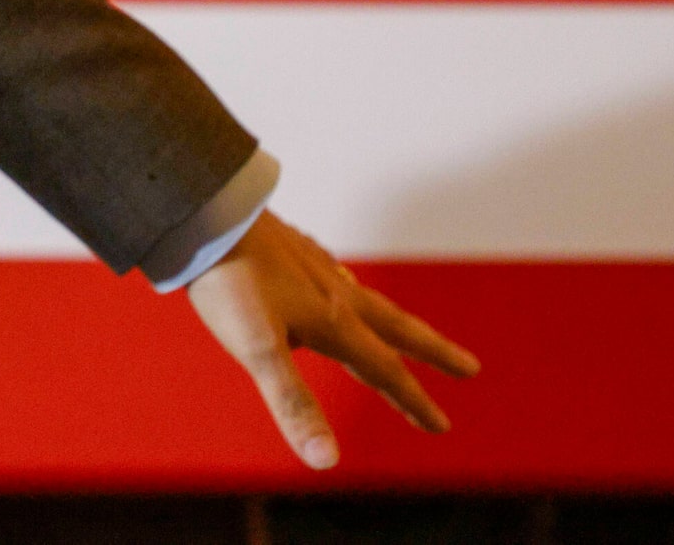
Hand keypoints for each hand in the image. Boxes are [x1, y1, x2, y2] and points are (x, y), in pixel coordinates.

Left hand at [187, 210, 479, 469]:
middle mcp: (334, 292)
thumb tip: (326, 462)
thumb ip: (293, 403)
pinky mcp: (290, 247)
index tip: (442, 425)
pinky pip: (333, 274)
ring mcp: (313, 266)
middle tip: (469, 367)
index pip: (385, 370)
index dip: (413, 401)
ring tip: (407, 333)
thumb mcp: (256, 350)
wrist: (204, 211)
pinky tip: (337, 283)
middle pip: (396, 327)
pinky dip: (350, 289)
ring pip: (367, 299)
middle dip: (432, 352)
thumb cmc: (229, 281)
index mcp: (333, 322)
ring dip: (394, 322)